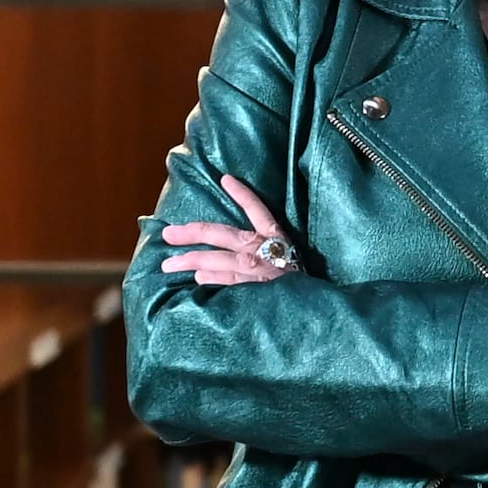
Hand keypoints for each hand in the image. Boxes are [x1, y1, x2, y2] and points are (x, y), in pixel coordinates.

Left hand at [157, 173, 303, 288]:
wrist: (320, 308)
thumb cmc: (303, 285)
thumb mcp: (290, 260)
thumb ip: (267, 252)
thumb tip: (234, 254)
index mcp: (276, 237)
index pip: (258, 209)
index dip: (242, 194)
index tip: (226, 179)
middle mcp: (262, 250)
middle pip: (220, 234)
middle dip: (191, 232)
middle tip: (168, 233)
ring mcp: (256, 270)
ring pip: (216, 260)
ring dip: (191, 261)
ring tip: (169, 264)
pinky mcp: (254, 289)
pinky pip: (226, 282)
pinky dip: (211, 280)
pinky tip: (197, 280)